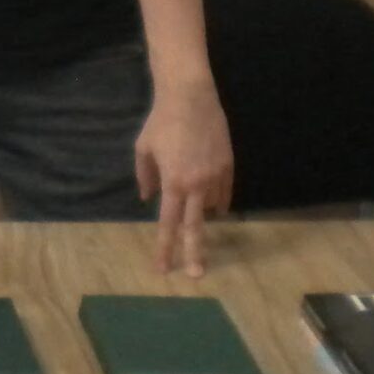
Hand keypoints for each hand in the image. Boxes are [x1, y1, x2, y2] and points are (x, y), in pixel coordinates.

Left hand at [135, 83, 234, 276]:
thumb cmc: (161, 122)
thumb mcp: (144, 149)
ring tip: (190, 194)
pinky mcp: (229, 167)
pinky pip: (224, 194)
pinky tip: (213, 206)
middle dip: (194, 253)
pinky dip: (217, 201)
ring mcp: (216, 177)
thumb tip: (148, 198)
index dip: (164, 247)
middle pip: (195, 227)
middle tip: (195, 275)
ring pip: (210, 206)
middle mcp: (196, 185)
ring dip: (200, 210)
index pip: (168, 224)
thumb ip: (146, 177)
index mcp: (173, 183)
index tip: (163, 268)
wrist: (191, 98)